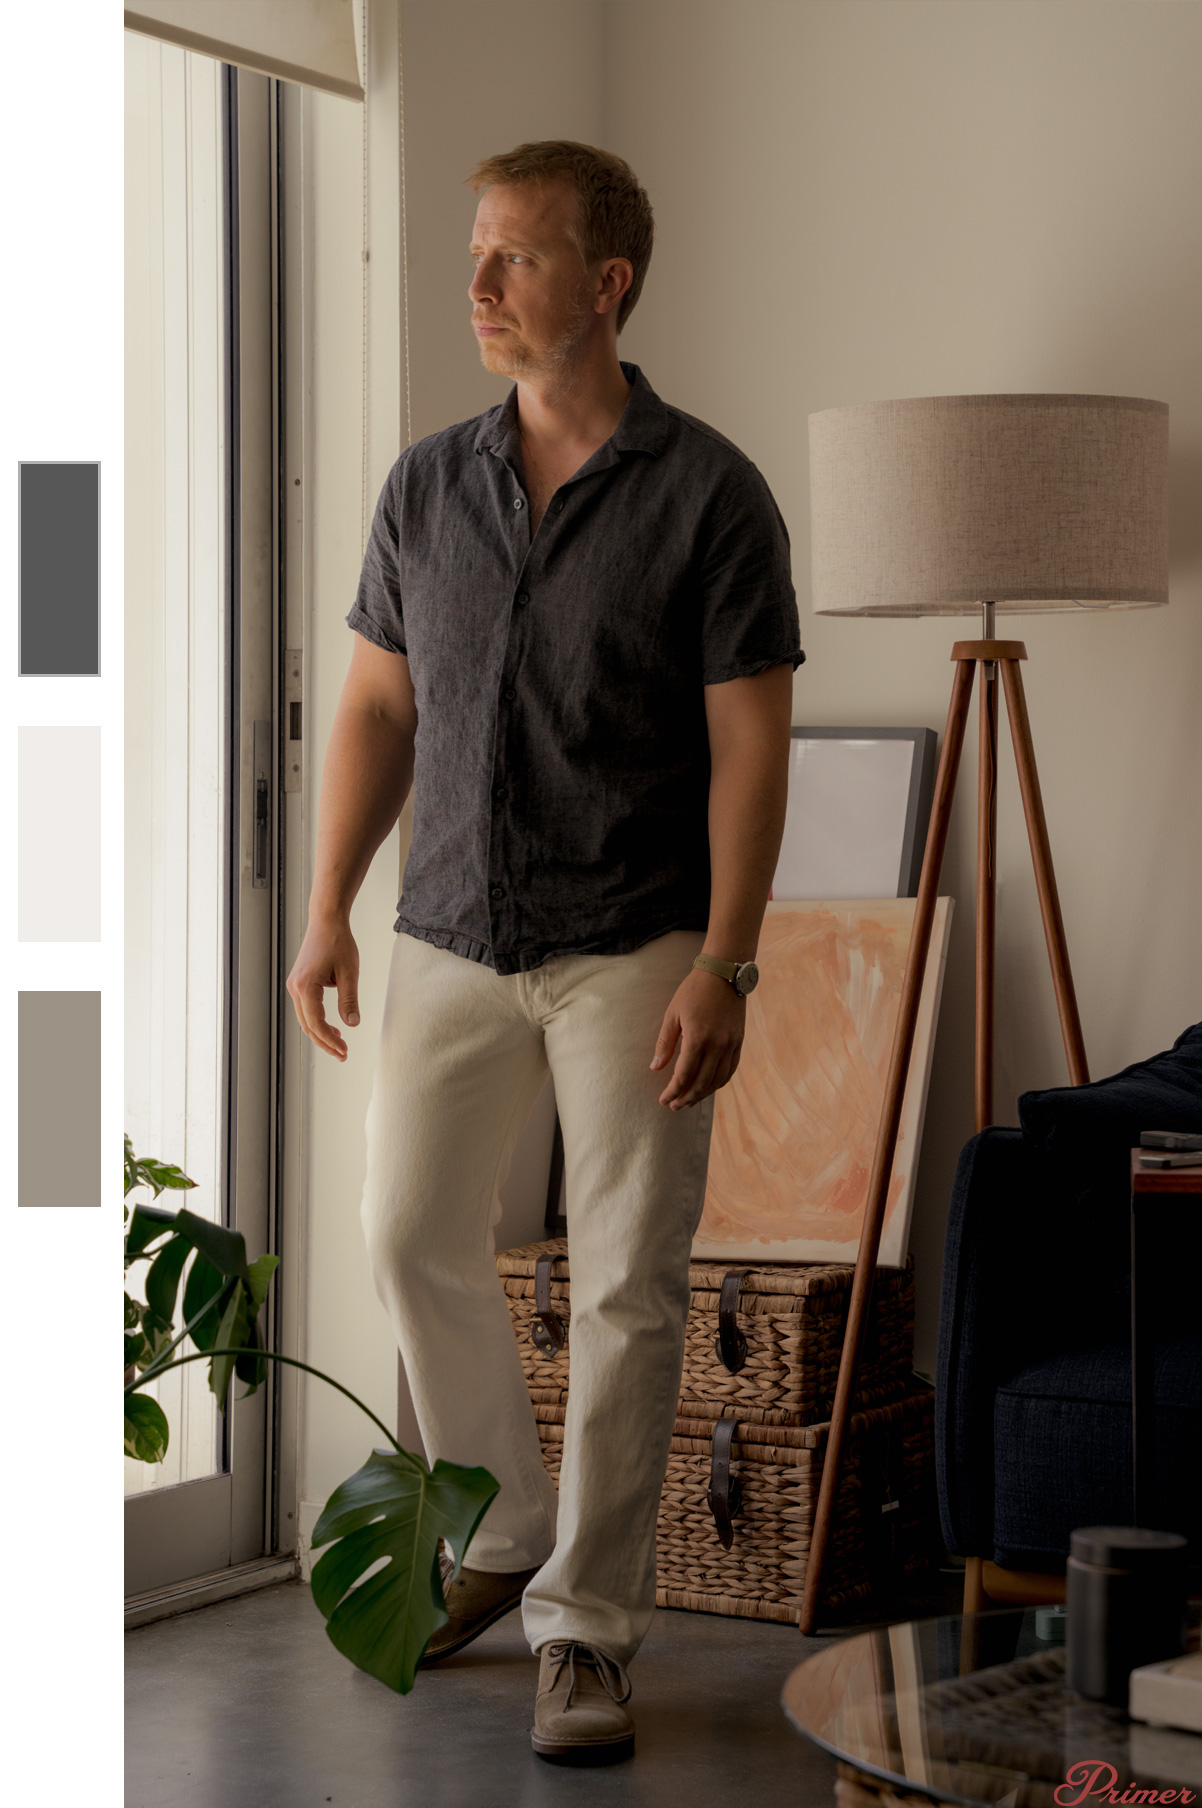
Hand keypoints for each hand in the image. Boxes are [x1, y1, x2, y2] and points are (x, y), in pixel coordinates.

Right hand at [286, 912, 361, 1061]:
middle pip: (307, 1025)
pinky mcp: (299, 983)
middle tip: (343, 1054)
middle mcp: (295, 988)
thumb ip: (349, 1000)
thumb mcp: (349, 972)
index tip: (344, 1051)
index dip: (330, 1041)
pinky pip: (305, 1009)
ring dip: (321, 1033)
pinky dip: (317, 1021)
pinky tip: (332, 1027)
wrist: (326, 921)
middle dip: (324, 1042)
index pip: (316, 1023)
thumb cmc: (338, 942)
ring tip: (340, 1044)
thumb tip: (352, 1024)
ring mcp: (294, 985)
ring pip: (305, 1019)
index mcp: (305, 986)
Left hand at [650, 968, 745, 1109]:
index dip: (673, 1091)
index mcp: (697, 1038)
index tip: (664, 1100)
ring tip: (689, 1100)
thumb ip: (665, 1043)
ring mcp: (731, 1044)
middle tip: (674, 1106)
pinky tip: (709, 1087)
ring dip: (703, 1094)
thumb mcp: (673, 1014)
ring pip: (718, 1080)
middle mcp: (717, 1045)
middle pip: (702, 1083)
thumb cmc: (694, 990)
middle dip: (686, 1098)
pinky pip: (730, 1070)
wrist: (724, 973)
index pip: (684, 1075)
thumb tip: (655, 1068)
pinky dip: (719, 1082)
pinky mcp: (739, 1041)